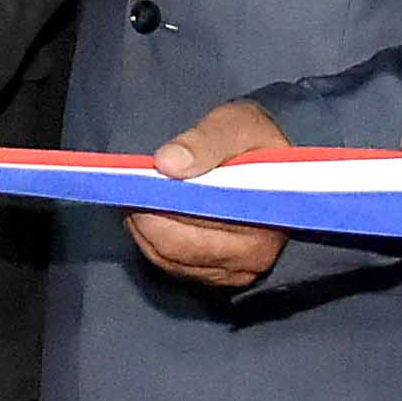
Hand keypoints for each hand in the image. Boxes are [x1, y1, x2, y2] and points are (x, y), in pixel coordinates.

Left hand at [123, 97, 295, 293]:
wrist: (262, 163)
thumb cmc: (252, 142)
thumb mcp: (238, 124)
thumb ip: (205, 141)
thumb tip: (167, 163)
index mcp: (272, 215)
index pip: (208, 218)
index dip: (169, 202)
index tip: (142, 183)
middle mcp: (258, 254)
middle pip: (182, 245)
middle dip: (148, 216)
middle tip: (129, 188)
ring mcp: (235, 271)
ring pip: (169, 258)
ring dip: (145, 228)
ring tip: (138, 196)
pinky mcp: (215, 276)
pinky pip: (169, 265)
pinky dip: (151, 240)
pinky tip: (148, 214)